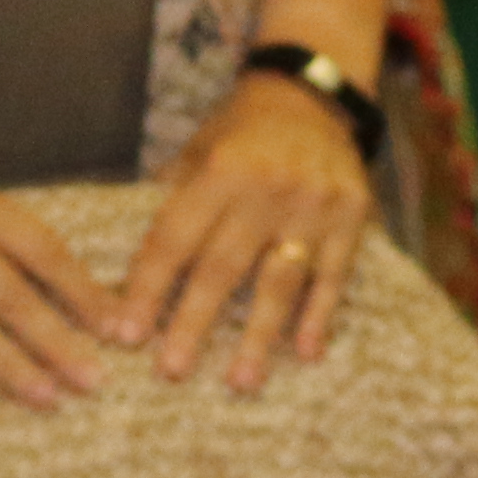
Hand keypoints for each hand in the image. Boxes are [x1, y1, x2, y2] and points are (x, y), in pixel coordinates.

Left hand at [125, 66, 374, 392]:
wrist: (312, 95)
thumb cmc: (240, 132)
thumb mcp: (197, 150)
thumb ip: (171, 203)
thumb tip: (125, 271)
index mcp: (219, 170)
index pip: (175, 238)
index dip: (148, 288)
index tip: (126, 335)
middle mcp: (266, 188)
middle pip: (223, 267)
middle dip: (194, 322)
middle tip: (171, 372)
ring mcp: (312, 206)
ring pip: (280, 280)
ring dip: (258, 335)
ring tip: (240, 382)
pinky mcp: (351, 218)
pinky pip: (333, 276)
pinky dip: (319, 316)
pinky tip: (304, 353)